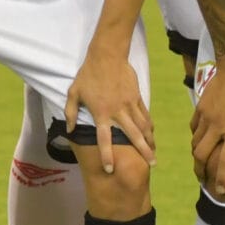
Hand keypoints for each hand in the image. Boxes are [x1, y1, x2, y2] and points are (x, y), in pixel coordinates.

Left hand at [63, 36, 153, 174]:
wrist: (107, 55)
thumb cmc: (88, 75)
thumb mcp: (73, 93)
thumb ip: (71, 113)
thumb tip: (70, 130)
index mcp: (100, 114)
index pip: (104, 139)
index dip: (107, 155)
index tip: (110, 169)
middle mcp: (117, 112)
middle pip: (132, 136)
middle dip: (143, 151)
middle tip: (151, 165)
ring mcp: (129, 105)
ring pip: (143, 126)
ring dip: (149, 141)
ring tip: (154, 153)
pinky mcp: (137, 97)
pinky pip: (145, 115)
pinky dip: (149, 126)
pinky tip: (152, 134)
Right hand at [187, 54, 224, 193]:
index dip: (222, 179)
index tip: (221, 190)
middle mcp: (218, 128)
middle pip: (201, 156)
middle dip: (200, 171)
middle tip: (203, 179)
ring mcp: (207, 118)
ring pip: (195, 143)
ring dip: (197, 155)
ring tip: (200, 162)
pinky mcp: (200, 108)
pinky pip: (194, 128)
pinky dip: (195, 136)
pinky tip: (200, 139)